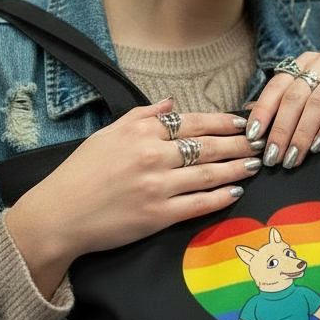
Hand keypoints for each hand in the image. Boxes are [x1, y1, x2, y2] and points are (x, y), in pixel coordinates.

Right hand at [5, 99, 259, 296]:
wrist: (59, 214)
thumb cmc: (80, 173)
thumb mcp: (107, 133)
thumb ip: (141, 116)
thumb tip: (172, 103)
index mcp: (141, 132)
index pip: (192, 122)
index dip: (222, 123)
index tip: (242, 124)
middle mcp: (152, 155)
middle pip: (207, 146)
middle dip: (238, 144)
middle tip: (260, 143)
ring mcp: (157, 186)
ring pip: (208, 174)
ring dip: (236, 168)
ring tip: (255, 164)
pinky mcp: (158, 215)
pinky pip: (198, 204)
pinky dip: (220, 197)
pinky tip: (236, 192)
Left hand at [245, 50, 319, 169]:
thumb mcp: (312, 103)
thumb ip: (285, 108)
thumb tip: (250, 122)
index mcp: (307, 61)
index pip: (278, 85)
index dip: (263, 111)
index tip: (253, 137)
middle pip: (296, 95)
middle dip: (282, 130)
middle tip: (274, 157)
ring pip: (318, 100)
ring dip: (303, 133)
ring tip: (295, 158)